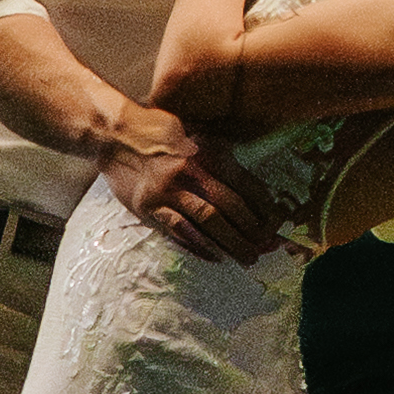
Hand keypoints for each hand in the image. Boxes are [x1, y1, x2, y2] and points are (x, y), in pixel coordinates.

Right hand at [103, 113, 276, 264]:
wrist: (116, 137)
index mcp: (208, 152)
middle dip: (252, 231)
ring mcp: (169, 191)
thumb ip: (221, 159)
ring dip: (231, 244)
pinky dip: (201, 247)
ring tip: (248, 258)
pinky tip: (216, 257)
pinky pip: (180, 232)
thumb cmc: (160, 135)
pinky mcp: (150, 207)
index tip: (276, 223)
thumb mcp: (197, 135)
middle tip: (267, 247)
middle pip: (230, 207)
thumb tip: (252, 191)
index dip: (264, 207)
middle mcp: (191, 172)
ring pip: (208, 223)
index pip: (244, 185)